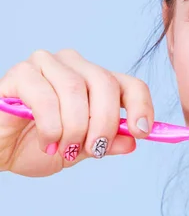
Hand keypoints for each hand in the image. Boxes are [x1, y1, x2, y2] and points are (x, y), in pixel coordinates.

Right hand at [0, 49, 153, 176]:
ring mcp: (46, 65)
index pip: (130, 84)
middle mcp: (74, 66)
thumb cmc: (36, 145)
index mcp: (95, 81)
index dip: (141, 107)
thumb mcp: (80, 151)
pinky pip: (45, 97)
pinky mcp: (20, 74)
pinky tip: (48, 143)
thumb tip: (133, 141)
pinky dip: (52, 127)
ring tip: (64, 149)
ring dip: (75, 128)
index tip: (142, 132)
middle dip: (105, 123)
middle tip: (95, 149)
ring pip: (76, 90)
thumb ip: (106, 143)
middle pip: (106, 84)